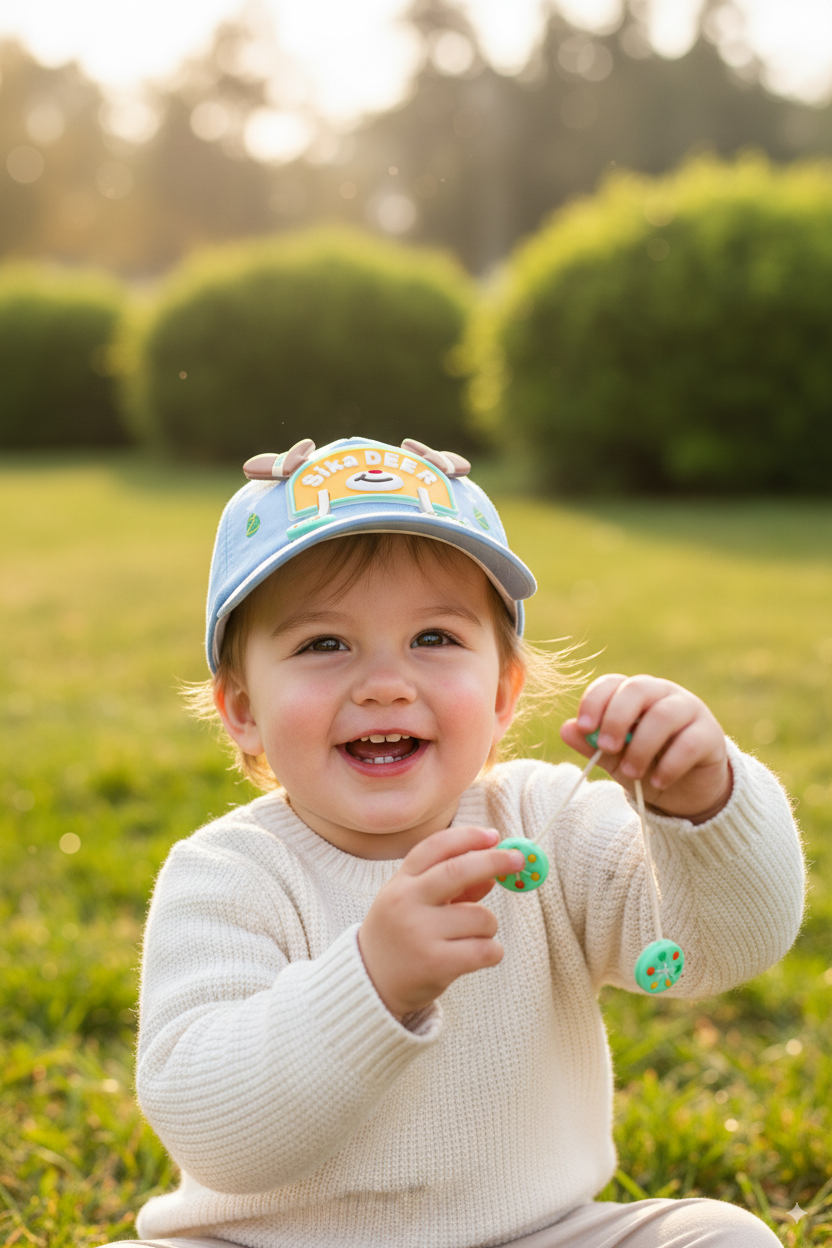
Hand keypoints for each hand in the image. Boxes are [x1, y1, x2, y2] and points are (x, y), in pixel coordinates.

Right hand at [357, 827, 524, 1019]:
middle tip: (518, 860)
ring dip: (488, 926)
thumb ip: (453, 887)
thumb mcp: (416, 902)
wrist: (371, 983)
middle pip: (458, 871)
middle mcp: (406, 902)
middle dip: (494, 861)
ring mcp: (419, 932)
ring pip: (480, 917)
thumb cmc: (402, 935)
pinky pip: (485, 949)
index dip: (467, 837)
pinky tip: (478, 956)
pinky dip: (492, 952)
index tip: (493, 836)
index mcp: (400, 882)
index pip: (435, 847)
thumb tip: (494, 874)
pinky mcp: (434, 963)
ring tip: (472, 938)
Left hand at [560, 673, 731, 823]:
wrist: (685, 793)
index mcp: (633, 695)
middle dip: (616, 719)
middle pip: (637, 690)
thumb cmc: (646, 766)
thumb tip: (565, 729)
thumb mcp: (614, 758)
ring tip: (631, 772)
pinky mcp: (710, 734)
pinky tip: (658, 781)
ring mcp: (689, 709)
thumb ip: (591, 744)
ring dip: (641, 746)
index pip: (611, 683)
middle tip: (607, 748)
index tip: (584, 728)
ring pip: (663, 715)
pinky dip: (670, 764)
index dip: (595, 701)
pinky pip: (689, 742)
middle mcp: (661, 694)